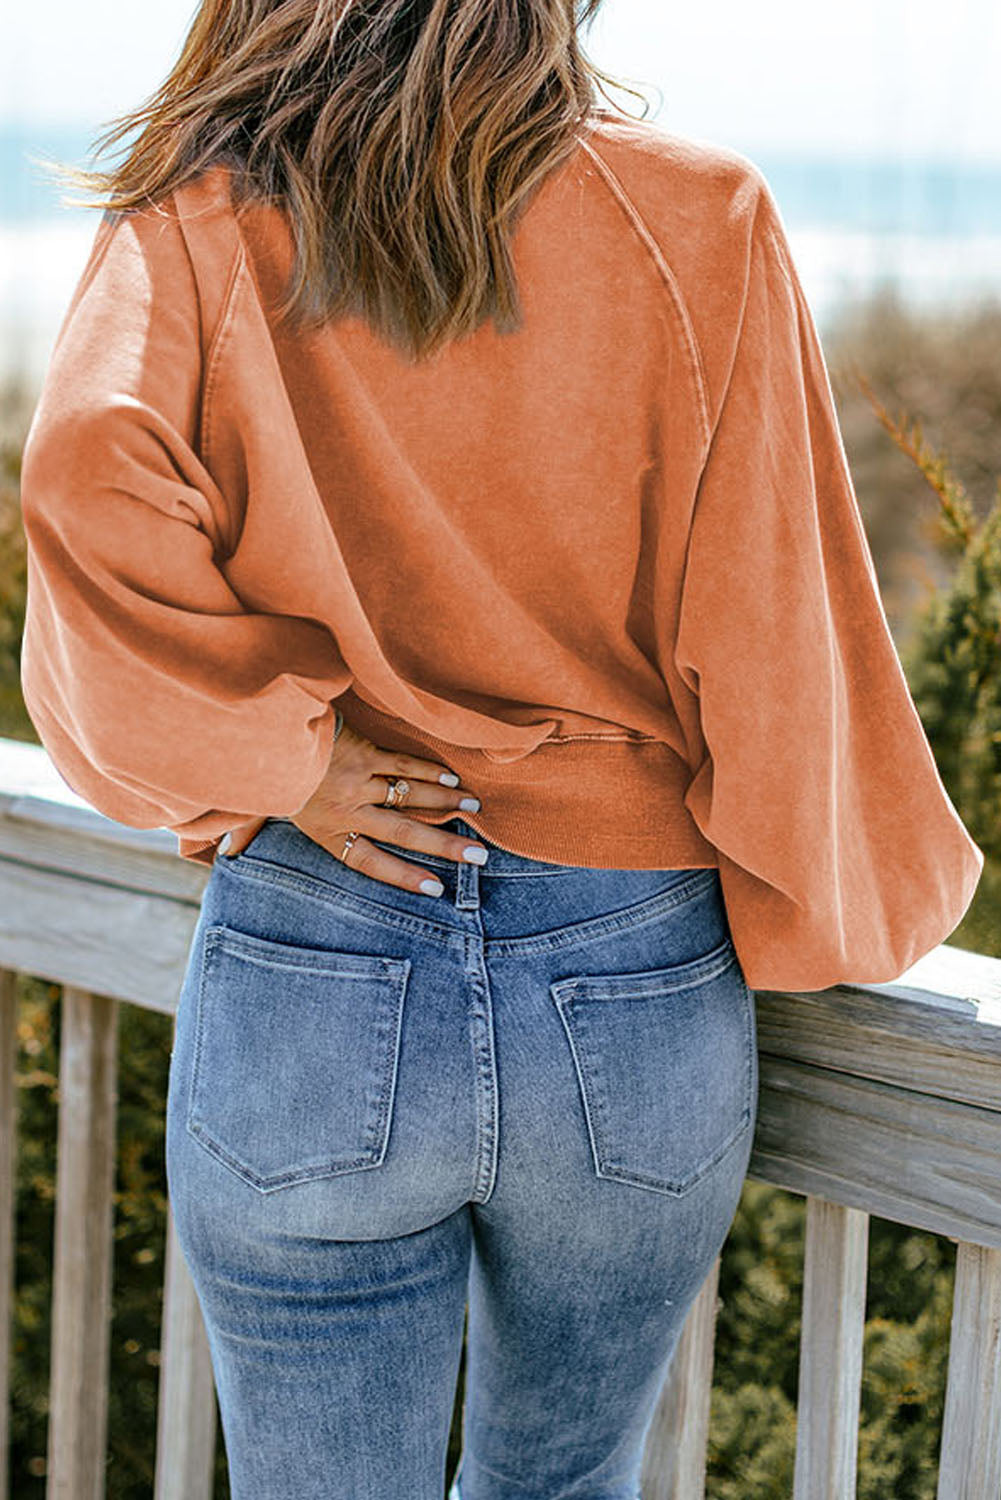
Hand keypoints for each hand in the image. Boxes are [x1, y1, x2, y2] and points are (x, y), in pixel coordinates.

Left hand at [218, 718, 486, 893]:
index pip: (370, 861)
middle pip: (404, 832)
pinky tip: (452, 779)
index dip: (403, 876)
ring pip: (411, 796)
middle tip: (477, 857)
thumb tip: (227, 855)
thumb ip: (247, 829)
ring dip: (446, 803)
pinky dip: (429, 771)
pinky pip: (404, 764)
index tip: (435, 889)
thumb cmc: (261, 767)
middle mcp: (348, 809)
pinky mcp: (366, 751)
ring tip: (474, 810)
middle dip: (444, 846)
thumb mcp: (250, 803)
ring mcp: (360, 779)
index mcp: (326, 830)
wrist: (265, 725)